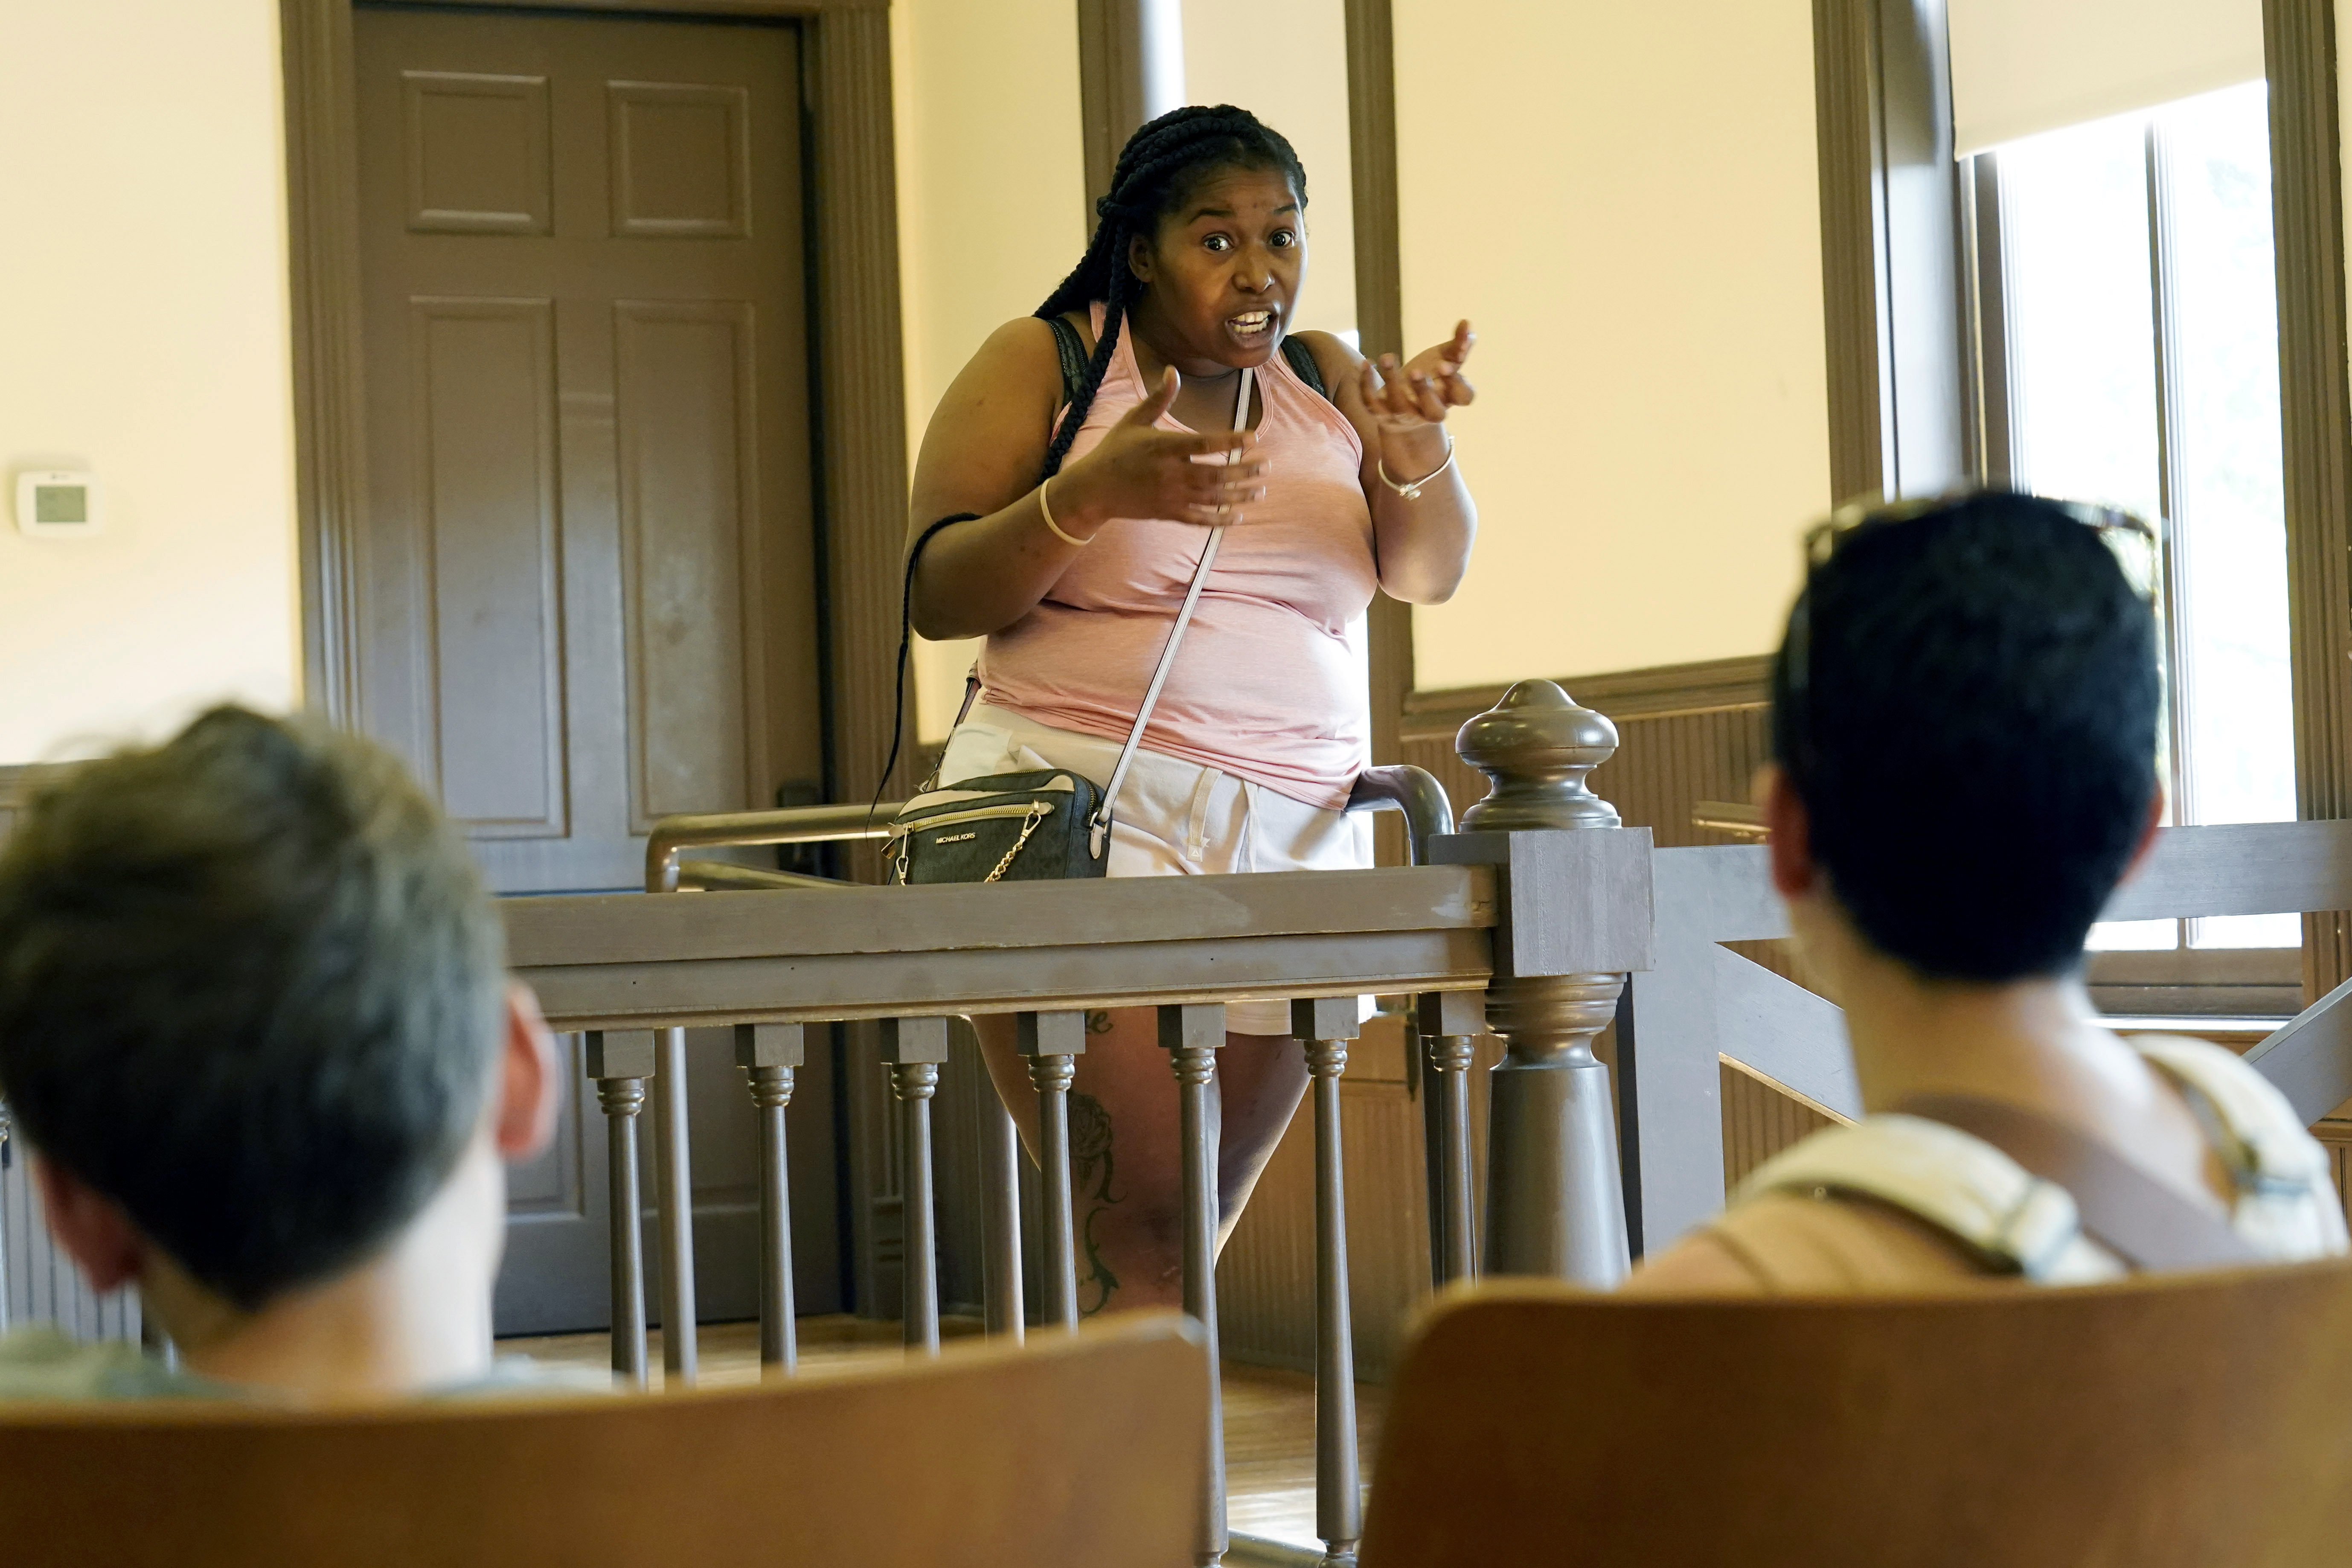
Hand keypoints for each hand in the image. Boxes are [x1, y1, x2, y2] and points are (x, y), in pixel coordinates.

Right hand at [1057, 367, 1269, 533]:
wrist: (1093, 489)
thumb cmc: (1115, 450)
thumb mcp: (1134, 420)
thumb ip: (1159, 398)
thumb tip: (1172, 370)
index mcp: (1163, 447)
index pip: (1203, 443)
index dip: (1230, 441)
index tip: (1252, 438)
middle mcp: (1169, 473)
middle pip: (1214, 473)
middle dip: (1243, 471)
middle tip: (1266, 466)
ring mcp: (1169, 496)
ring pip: (1211, 497)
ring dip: (1238, 495)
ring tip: (1260, 490)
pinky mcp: (1167, 513)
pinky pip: (1198, 518)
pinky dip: (1218, 519)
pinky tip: (1237, 516)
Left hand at [1360, 320, 1476, 442]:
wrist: (1403, 409)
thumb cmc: (1430, 378)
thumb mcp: (1445, 359)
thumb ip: (1458, 344)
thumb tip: (1466, 322)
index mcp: (1449, 397)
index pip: (1463, 397)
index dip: (1457, 384)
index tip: (1445, 365)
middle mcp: (1428, 411)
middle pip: (1434, 411)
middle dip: (1425, 392)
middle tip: (1416, 371)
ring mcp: (1404, 415)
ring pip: (1400, 406)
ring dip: (1392, 381)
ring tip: (1387, 357)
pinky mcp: (1381, 414)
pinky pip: (1371, 404)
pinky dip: (1367, 384)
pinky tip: (1368, 363)